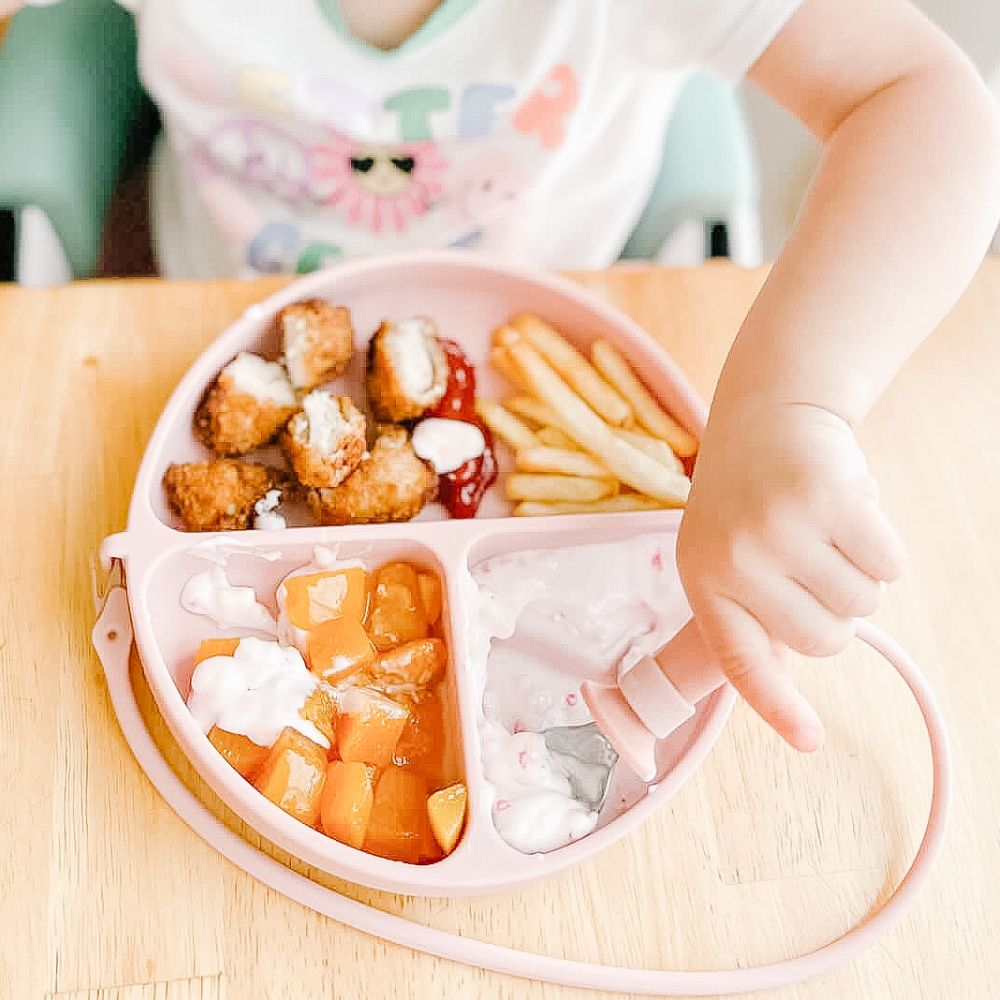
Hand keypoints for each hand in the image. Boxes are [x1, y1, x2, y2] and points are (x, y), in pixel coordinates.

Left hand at [676, 399, 905, 750]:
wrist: (768, 414)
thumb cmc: (750, 497)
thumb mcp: (725, 552)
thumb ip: (750, 612)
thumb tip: (782, 679)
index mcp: (703, 579)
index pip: (741, 661)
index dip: (777, 706)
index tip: (810, 742)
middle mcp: (735, 559)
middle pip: (824, 641)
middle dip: (832, 611)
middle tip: (811, 560)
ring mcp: (780, 528)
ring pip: (861, 605)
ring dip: (857, 575)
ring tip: (823, 530)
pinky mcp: (830, 498)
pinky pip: (889, 566)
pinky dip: (883, 547)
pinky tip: (849, 511)